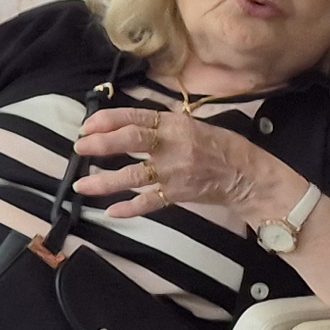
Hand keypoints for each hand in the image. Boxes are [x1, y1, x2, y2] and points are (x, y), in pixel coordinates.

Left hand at [79, 109, 291, 226]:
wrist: (249, 176)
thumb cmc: (221, 147)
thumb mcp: (192, 124)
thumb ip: (161, 124)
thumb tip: (125, 122)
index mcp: (176, 124)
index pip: (136, 116)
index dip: (109, 119)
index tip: (87, 125)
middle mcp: (174, 146)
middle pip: (132, 141)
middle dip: (101, 143)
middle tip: (79, 147)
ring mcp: (175, 172)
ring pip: (134, 176)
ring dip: (105, 181)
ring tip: (81, 185)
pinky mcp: (178, 194)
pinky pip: (150, 202)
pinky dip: (130, 208)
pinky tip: (111, 212)